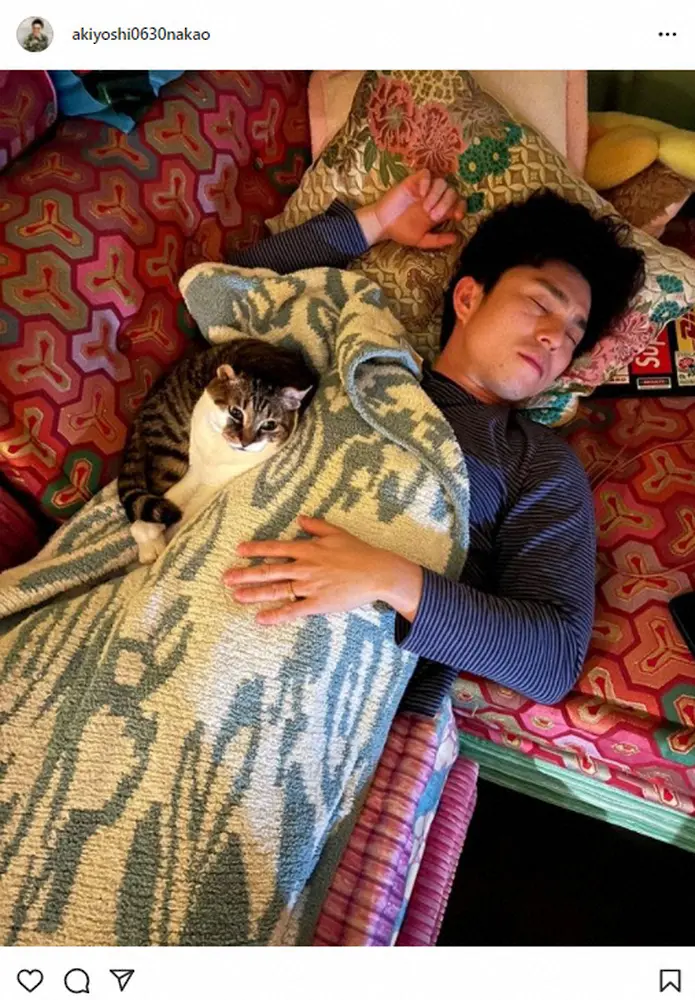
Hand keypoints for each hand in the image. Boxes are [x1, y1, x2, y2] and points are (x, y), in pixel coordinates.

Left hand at [223, 515, 423, 625]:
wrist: (378, 573)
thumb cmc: (359, 552)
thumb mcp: (337, 533)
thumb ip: (316, 526)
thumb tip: (299, 519)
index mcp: (308, 549)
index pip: (275, 548)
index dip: (256, 549)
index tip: (239, 550)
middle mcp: (304, 567)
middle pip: (269, 571)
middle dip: (245, 574)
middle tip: (226, 578)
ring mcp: (309, 586)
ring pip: (276, 590)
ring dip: (254, 593)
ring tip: (235, 596)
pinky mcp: (318, 604)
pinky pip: (293, 611)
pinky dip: (276, 615)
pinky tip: (260, 619)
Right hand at [355, 169, 464, 249]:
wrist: (383, 224)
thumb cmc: (401, 231)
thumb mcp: (421, 240)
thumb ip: (438, 240)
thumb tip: (456, 239)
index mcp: (439, 211)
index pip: (458, 203)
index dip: (461, 207)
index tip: (456, 217)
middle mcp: (434, 198)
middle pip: (452, 192)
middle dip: (446, 204)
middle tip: (433, 216)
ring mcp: (425, 189)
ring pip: (441, 183)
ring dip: (436, 195)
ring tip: (425, 208)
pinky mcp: (413, 181)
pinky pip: (426, 174)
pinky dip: (427, 182)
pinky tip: (421, 194)